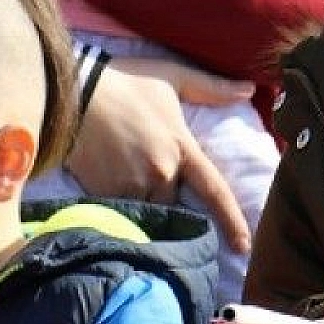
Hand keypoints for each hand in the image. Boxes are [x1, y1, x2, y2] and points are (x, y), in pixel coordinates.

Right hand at [66, 61, 252, 252]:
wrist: (72, 94)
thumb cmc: (125, 83)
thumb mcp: (171, 76)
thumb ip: (211, 87)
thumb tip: (250, 89)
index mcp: (181, 147)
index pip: (215, 191)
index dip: (232, 221)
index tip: (244, 247)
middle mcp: (161, 172)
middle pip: (176, 204)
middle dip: (169, 195)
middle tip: (148, 170)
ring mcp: (132, 186)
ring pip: (150, 210)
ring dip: (146, 201)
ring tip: (128, 177)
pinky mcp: (106, 195)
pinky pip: (122, 211)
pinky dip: (122, 203)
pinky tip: (110, 181)